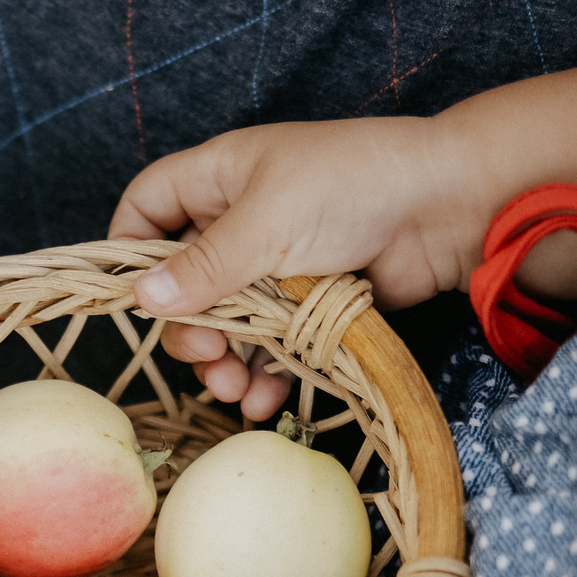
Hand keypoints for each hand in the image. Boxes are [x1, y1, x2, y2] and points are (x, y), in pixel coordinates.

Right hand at [109, 117, 495, 418]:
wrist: (447, 206)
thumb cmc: (352, 185)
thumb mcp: (266, 222)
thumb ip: (204, 266)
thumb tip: (141, 300)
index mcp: (219, 178)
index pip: (147, 207)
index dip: (130, 249)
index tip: (131, 299)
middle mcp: (241, 220)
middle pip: (182, 282)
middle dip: (187, 327)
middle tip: (206, 356)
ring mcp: (277, 264)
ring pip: (226, 323)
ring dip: (224, 360)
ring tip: (237, 389)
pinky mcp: (311, 303)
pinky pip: (271, 345)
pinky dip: (264, 373)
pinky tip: (267, 398)